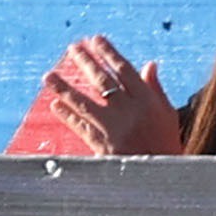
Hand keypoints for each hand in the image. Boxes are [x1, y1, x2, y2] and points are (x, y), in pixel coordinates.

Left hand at [35, 36, 180, 155]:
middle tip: (72, 48)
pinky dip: (68, 115)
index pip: (123, 69)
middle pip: (102, 81)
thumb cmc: (166, 143)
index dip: (108, 53)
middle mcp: (129, 110)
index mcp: (146, 100)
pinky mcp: (103, 145)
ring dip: (64, 88)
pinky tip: (55, 105)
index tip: (95, 39)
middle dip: (85, 62)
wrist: (163, 176)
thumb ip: (155, 88)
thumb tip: (149, 64)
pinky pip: (81, 126)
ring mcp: (114, 127)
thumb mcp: (167, 113)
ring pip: (84, 102)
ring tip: (49, 76)